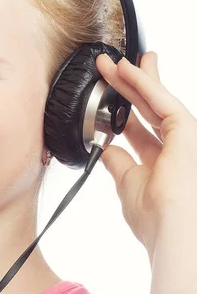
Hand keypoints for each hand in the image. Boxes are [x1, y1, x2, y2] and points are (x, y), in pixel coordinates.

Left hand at [96, 52, 196, 261]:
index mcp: (162, 163)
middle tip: (111, 66)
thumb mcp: (128, 184)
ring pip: (156, 101)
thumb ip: (119, 163)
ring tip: (113, 62)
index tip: (107, 96)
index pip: (140, 129)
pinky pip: (162, 102)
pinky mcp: (187, 131)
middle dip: (129, 87)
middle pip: (149, 109)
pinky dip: (143, 83)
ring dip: (133, 78)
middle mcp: (175, 148)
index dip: (123, 110)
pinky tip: (127, 70)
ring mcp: (184, 139)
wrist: (173, 232)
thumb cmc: (156, 218)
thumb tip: (106, 147)